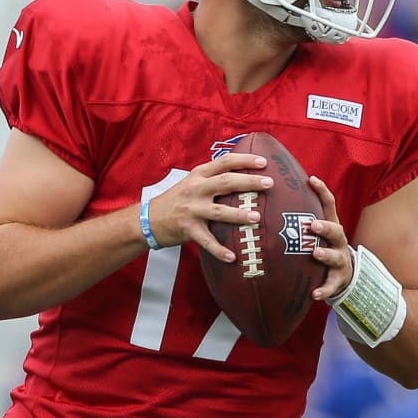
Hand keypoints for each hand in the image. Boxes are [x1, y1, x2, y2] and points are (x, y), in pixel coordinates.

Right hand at [148, 153, 272, 261]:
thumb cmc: (177, 200)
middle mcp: (196, 189)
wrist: (148, 219)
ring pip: (218, 211)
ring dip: (238, 214)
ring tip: (256, 217)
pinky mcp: (187, 229)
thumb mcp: (192, 182)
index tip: (264, 162)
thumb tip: (245, 177)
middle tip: (269, 184)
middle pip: (226, 182)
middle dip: (249, 182)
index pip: (224, 162)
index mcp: (199, 175)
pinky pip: (206, 241)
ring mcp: (191, 209)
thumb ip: (213, 179)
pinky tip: (232, 257)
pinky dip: (219, 250)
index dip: (244, 160)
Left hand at [307, 175, 353, 300]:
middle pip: (336, 230)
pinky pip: (332, 285)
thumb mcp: (316, 231)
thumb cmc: (322, 246)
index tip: (311, 179)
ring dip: (325, 254)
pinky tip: (315, 294)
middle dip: (325, 227)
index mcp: (331, 226)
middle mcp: (338, 241)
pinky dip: (324, 290)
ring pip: (335, 256)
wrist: (344, 274)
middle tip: (312, 224)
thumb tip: (271, 196)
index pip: (329, 205)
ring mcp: (340, 260)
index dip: (322, 191)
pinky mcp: (338, 279)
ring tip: (315, 253)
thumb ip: (299, 217)